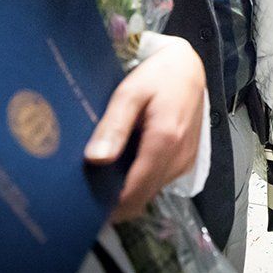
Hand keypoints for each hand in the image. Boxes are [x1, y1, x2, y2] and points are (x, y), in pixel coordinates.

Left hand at [84, 37, 205, 221]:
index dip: (108, 205)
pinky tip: (127, 160)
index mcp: (164, 141)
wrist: (189, 67)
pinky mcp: (186, 161)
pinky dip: (141, 179)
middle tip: (88, 186)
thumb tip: (95, 159)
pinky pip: (159, 181)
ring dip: (129, 189)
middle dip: (115, 199)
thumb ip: (114, 126)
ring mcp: (185, 161)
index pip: (134, 193)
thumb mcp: (129, 92)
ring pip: (150, 192)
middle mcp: (178, 158)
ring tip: (106, 170)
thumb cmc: (158, 75)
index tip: (84, 201)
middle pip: (141, 198)